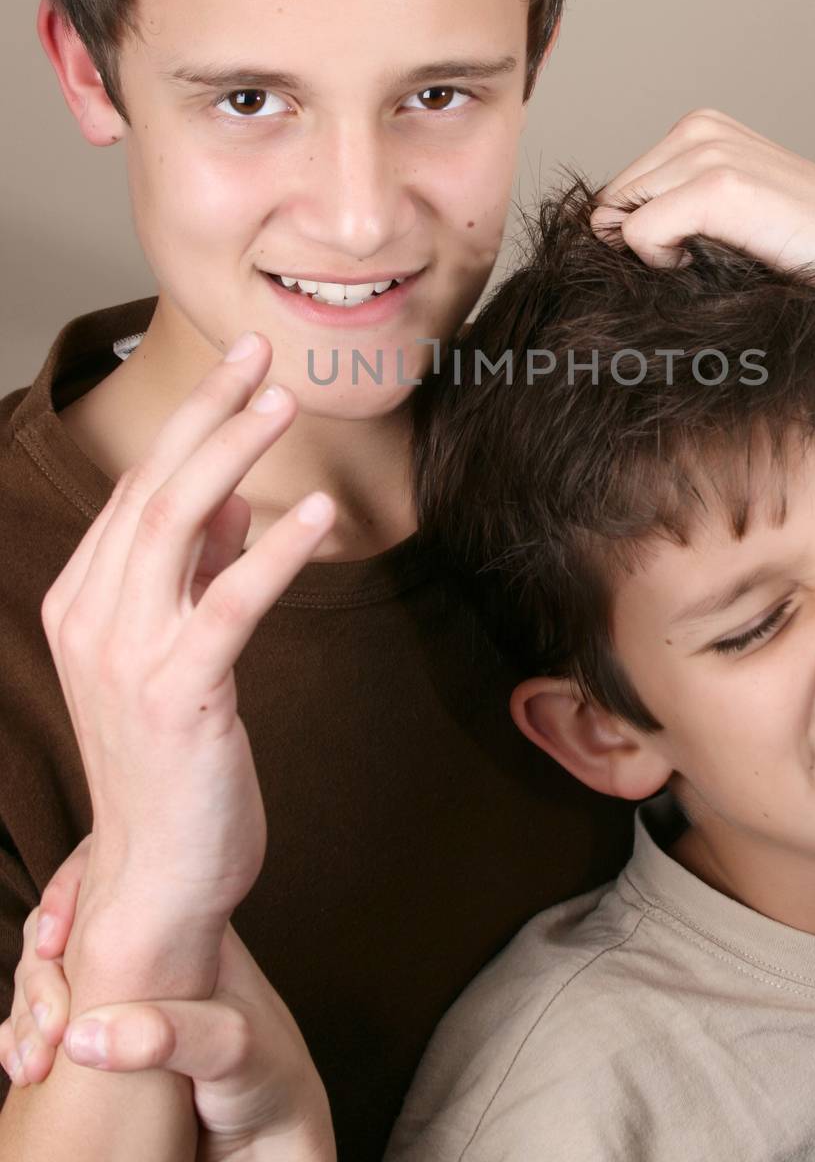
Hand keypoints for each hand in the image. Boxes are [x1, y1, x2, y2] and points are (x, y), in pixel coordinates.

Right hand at [0, 843, 334, 1161]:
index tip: (50, 948)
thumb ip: (171, 1034)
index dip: (66, 905)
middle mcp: (151, 954)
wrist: (269, 1138)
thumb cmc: (267, 1076)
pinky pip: (51, 1026)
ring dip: (25, 1012)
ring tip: (28, 1062)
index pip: (111, 890)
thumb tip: (83, 1036)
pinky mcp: (108, 1039)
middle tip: (46, 1032)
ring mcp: (126, 995)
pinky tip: (21, 1066)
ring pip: (53, 981)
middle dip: (37, 975)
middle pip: (67, 935)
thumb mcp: (232, 1046)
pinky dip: (23, 1039)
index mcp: (186, 930)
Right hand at [40, 332, 335, 985]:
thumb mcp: (176, 649)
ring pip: (176, 526)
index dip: (191, 421)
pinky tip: (317, 513)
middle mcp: (91, 617)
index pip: (138, 489)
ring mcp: (127, 656)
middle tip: (260, 352)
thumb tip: (237, 497)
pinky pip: (228, 604)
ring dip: (233, 454)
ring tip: (285, 401)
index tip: (240, 367)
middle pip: (152, 488)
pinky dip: (273, 552)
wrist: (159, 876)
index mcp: (84, 598)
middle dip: (207, 411)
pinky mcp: (178, 695)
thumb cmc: (173, 758)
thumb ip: (196, 572)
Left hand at [592, 109, 814, 324]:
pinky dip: (663, 264)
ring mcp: (708, 152)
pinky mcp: (717, 186)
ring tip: (723, 259)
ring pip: (619, 218)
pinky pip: (637, 236)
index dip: (642, 236)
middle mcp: (699, 128)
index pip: (618, 191)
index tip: (700, 252)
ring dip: (656, 255)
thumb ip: (668, 209)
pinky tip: (718, 265)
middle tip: (710, 261)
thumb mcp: (728, 218)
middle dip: (641, 243)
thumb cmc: (804, 255)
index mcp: (700, 128)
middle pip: (610, 202)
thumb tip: (596, 230)